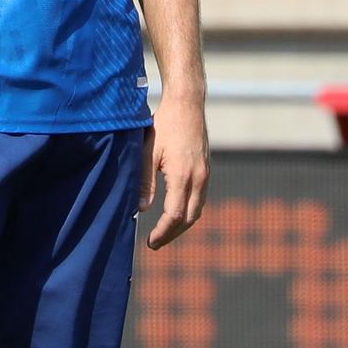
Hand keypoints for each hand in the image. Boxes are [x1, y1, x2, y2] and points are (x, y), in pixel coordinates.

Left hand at [141, 99, 207, 250]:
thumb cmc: (164, 124)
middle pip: (190, 218)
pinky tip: (176, 212)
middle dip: (172, 234)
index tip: (151, 242)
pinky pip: (200, 199)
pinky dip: (189, 211)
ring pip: (198, 210)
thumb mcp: (148, 151)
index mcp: (183, 176)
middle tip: (155, 243)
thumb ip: (145, 181)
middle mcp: (199, 178)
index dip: (163, 232)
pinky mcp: (206, 169)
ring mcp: (205, 174)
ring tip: (164, 232)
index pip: (175, 215)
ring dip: (182, 225)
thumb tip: (141, 209)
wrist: (187, 103)